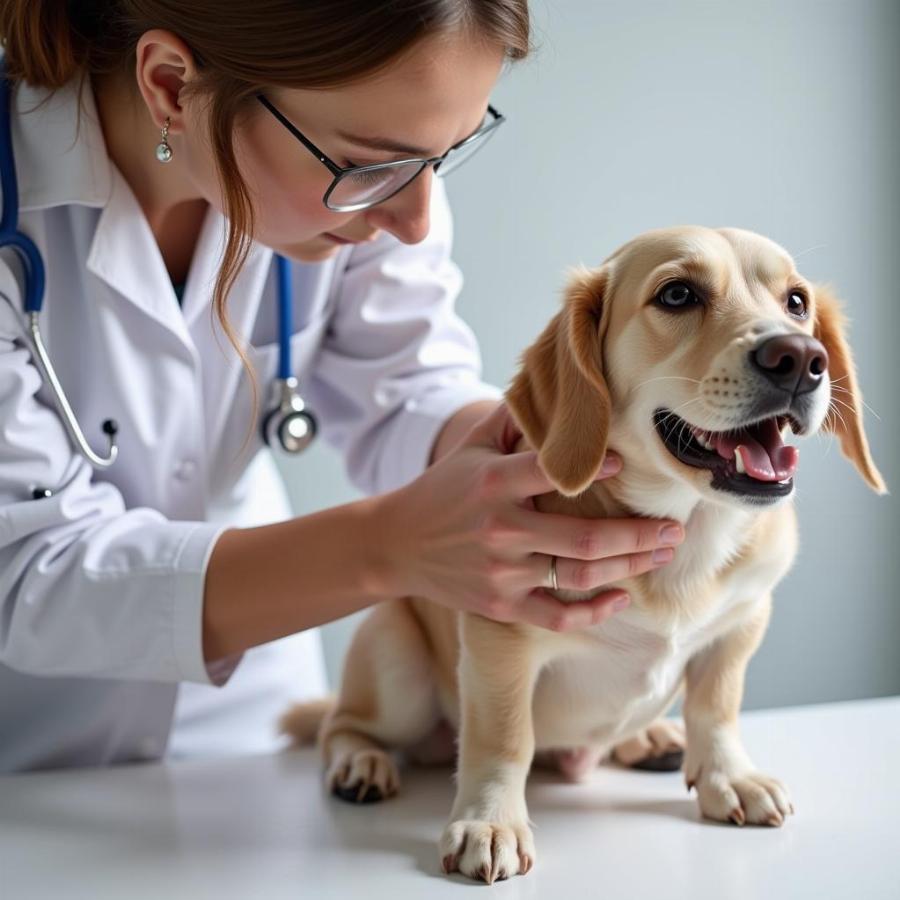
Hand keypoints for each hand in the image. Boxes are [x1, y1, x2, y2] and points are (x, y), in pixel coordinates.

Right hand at [376, 402, 684, 630]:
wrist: (395, 544)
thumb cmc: (442, 489)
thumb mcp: (470, 446)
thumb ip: (511, 418)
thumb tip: (553, 383)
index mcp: (495, 484)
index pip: (554, 472)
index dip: (595, 467)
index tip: (627, 462)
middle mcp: (502, 530)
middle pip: (586, 539)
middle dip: (640, 534)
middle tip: (675, 528)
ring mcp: (503, 573)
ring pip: (580, 576)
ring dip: (629, 567)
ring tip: (662, 553)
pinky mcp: (501, 605)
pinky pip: (556, 616)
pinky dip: (592, 612)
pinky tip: (620, 598)